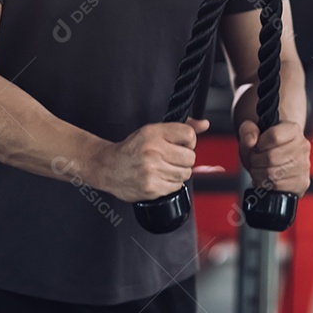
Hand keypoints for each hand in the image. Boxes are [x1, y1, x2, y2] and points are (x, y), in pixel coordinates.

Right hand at [87, 118, 208, 202]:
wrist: (107, 167)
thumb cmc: (132, 149)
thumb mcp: (153, 131)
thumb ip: (181, 128)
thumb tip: (204, 124)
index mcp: (153, 133)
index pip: (189, 135)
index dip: (188, 142)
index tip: (179, 145)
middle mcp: (153, 150)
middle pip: (190, 157)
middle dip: (183, 159)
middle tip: (170, 158)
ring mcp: (152, 170)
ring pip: (185, 173)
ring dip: (178, 172)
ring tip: (163, 168)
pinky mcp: (152, 187)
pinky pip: (176, 186)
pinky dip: (171, 184)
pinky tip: (159, 178)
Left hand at [238, 120, 310, 195]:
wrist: (276, 158)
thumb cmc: (264, 145)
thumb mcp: (252, 132)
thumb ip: (248, 130)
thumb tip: (250, 141)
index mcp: (293, 129)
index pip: (274, 136)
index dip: (259, 144)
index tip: (257, 146)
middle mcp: (303, 146)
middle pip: (271, 157)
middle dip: (255, 160)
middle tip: (254, 160)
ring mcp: (304, 165)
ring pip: (273, 173)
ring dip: (258, 173)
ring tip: (258, 169)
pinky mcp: (302, 182)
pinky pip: (277, 185)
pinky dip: (265, 184)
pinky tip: (264, 178)